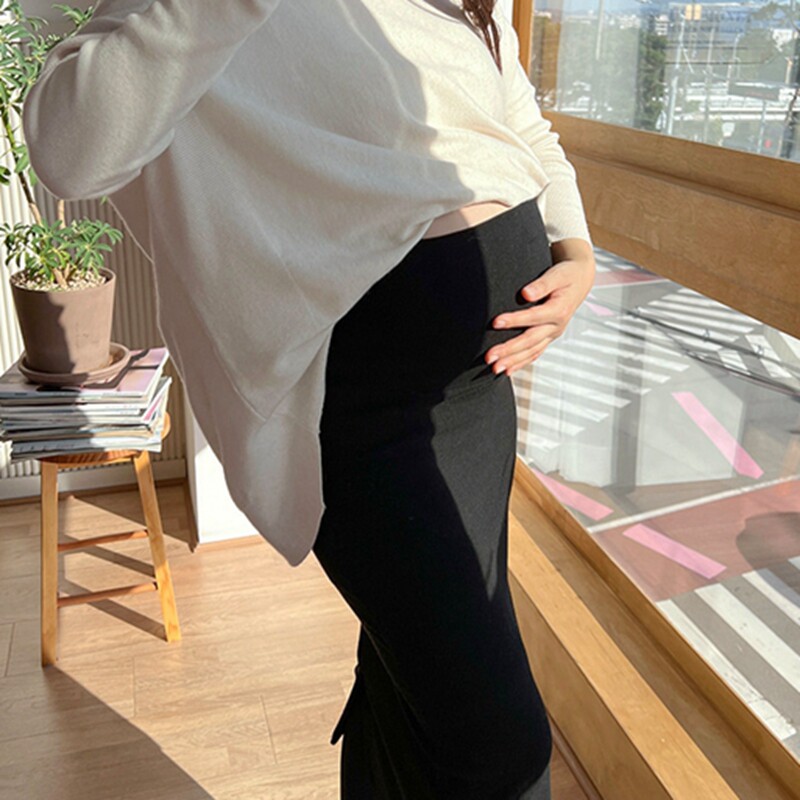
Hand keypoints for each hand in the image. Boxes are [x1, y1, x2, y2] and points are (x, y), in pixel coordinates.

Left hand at [485, 240, 595, 376]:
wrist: (580, 281)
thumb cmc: (567, 275)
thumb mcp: (557, 274)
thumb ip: (542, 284)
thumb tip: (526, 294)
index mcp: (559, 310)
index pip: (533, 317)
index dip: (514, 320)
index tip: (495, 322)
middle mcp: (557, 326)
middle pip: (530, 340)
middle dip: (509, 350)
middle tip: (489, 356)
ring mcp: (553, 334)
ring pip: (531, 351)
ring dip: (512, 361)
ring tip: (495, 369)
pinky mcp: (549, 337)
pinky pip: (535, 353)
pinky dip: (521, 363)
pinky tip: (508, 371)